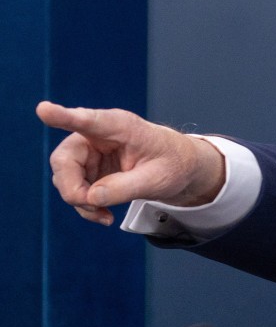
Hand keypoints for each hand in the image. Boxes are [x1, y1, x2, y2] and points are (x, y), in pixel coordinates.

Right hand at [37, 101, 225, 225]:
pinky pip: (74, 189)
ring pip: (65, 177)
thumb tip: (91, 197)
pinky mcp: (89, 169)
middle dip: (72, 188)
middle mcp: (97, 135)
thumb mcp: (158, 179)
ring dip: (80, 201)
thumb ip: (126, 187)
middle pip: (65, 159)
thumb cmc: (173, 164)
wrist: (180, 168)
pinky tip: (104, 216)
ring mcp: (90, 152)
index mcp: (120, 126)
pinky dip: (85, 206)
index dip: (64, 116)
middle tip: (92, 205)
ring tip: (104, 216)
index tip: (44, 110)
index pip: (88, 120)